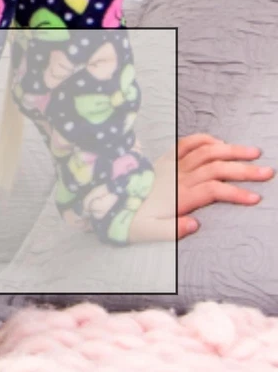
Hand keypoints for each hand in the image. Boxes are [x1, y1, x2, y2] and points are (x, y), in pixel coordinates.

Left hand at [127, 134, 273, 242]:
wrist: (109, 200)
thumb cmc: (131, 218)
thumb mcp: (148, 231)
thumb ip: (172, 230)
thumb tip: (195, 224)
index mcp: (178, 196)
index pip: (213, 191)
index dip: (234, 193)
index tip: (255, 198)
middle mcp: (178, 178)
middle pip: (216, 168)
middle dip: (243, 170)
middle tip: (268, 171)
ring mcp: (172, 165)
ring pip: (206, 153)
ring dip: (230, 151)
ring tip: (253, 153)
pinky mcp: (164, 159)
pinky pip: (185, 144)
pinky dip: (203, 139)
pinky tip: (220, 142)